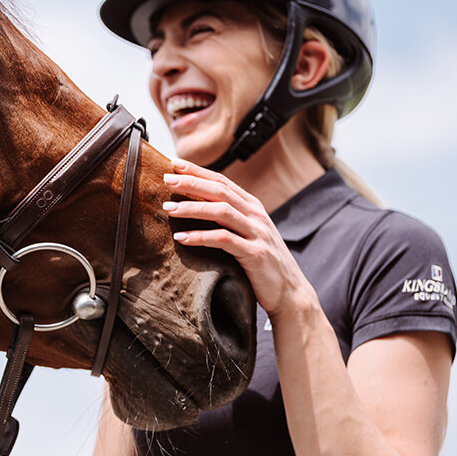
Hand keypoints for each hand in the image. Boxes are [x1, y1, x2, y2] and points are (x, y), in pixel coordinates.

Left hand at [162, 158, 316, 317]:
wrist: (290, 292)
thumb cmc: (262, 263)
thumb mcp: (248, 234)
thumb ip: (229, 219)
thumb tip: (196, 206)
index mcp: (253, 207)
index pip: (222, 182)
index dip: (198, 171)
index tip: (174, 164)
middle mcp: (256, 215)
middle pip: (220, 191)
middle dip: (191, 183)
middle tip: (166, 179)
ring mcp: (257, 233)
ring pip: (221, 212)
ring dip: (192, 208)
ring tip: (169, 209)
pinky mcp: (255, 254)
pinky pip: (224, 240)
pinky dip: (201, 237)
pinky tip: (182, 237)